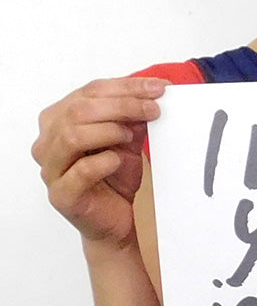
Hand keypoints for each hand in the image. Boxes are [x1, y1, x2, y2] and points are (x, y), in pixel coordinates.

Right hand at [32, 77, 166, 247]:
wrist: (117, 219)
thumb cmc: (116, 177)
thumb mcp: (129, 140)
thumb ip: (134, 118)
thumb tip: (152, 95)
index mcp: (60, 120)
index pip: (90, 92)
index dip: (126, 87)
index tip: (159, 87)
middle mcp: (49, 141)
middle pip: (79, 110)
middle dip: (123, 105)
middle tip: (154, 110)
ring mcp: (51, 168)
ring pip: (72, 135)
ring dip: (109, 130)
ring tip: (131, 136)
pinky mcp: (62, 194)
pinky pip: (80, 170)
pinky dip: (104, 161)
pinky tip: (118, 161)